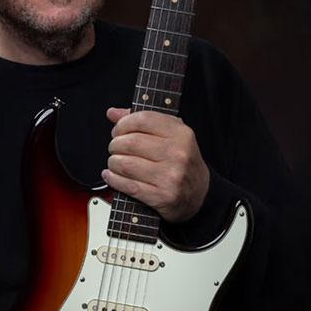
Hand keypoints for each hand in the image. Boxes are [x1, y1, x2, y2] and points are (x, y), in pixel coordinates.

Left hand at [102, 107, 209, 222]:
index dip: (123, 123)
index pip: (143, 120)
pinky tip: (111, 175)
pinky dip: (114, 179)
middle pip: (130, 142)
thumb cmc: (181, 160)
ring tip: (115, 162)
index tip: (118, 130)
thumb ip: (143, 121)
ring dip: (113, 162)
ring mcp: (171, 176)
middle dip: (115, 144)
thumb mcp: (170, 134)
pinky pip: (128, 186)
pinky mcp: (162, 197)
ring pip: (126, 164)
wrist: (199, 193)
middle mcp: (178, 154)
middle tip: (114, 147)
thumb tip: (113, 113)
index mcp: (181, 134)